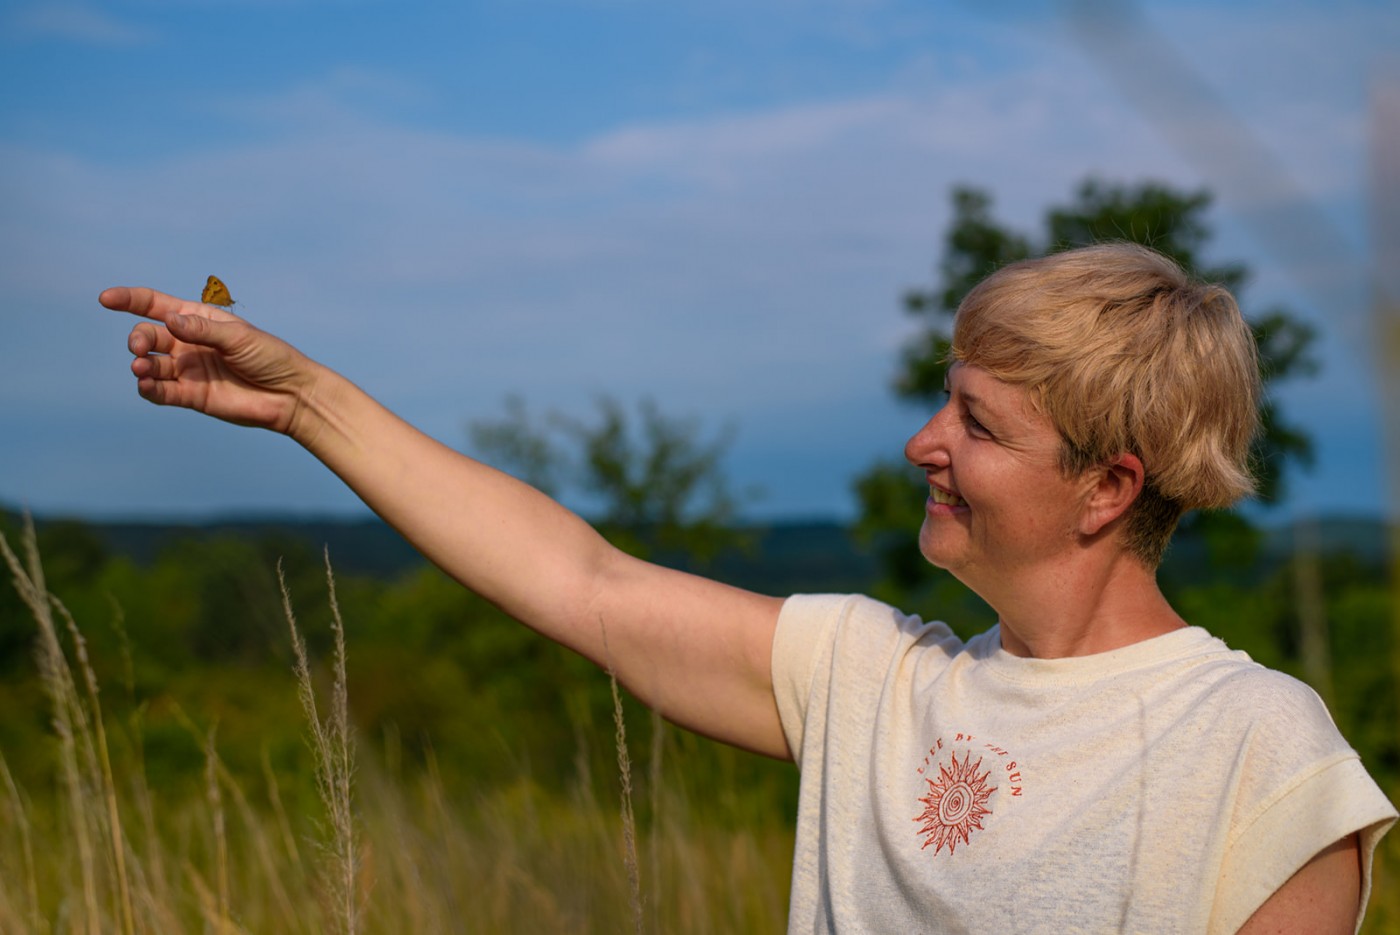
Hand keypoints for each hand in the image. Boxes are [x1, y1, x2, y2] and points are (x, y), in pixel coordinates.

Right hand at [102, 286, 316, 434]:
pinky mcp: (192, 396)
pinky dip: (149, 389)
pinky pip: (162, 392)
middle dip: (138, 339)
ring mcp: (188, 370)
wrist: (290, 395)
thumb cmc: (270, 358)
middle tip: (140, 347)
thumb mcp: (238, 338)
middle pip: (148, 336)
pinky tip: (145, 385)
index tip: (105, 299)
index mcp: (199, 320)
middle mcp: (188, 344)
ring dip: (140, 365)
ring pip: (150, 365)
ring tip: (141, 368)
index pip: (156, 306)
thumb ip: (202, 330)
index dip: (130, 300)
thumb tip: (168, 320)